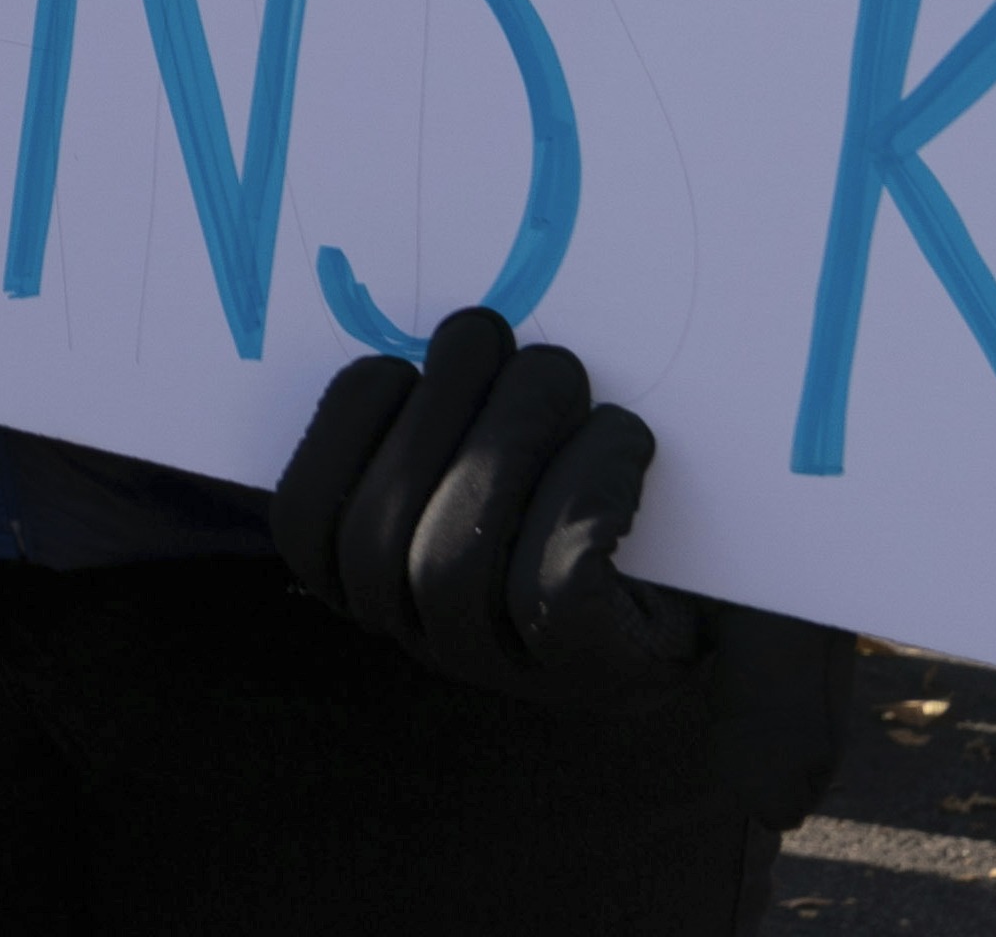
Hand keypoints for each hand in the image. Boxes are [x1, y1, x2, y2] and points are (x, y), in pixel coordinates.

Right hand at [271, 305, 702, 702]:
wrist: (691, 601)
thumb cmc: (571, 501)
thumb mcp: (483, 452)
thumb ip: (436, 408)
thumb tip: (437, 328)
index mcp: (376, 586)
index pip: (304, 522)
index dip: (340, 431)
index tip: (397, 366)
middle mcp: (426, 637)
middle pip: (379, 532)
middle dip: (433, 407)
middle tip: (484, 330)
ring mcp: (503, 663)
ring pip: (456, 559)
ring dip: (512, 433)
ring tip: (557, 372)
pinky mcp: (584, 667)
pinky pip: (554, 584)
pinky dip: (586, 489)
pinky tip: (621, 438)